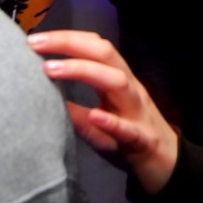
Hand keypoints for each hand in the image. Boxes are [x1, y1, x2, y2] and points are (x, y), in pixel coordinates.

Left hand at [27, 29, 178, 193]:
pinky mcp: (143, 139)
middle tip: (36, 43)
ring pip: (118, 82)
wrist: (167, 164)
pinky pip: (129, 129)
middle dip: (70, 44)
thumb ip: (75, 109)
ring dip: (84, 71)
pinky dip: (112, 121)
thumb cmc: (128, 138)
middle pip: (105, 54)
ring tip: (51, 69)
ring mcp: (138, 111)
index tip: (35, 39)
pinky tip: (95, 115)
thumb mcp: (98, 121)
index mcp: (118, 79)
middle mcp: (130, 88)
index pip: (95, 47)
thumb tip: (41, 99)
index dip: (67, 38)